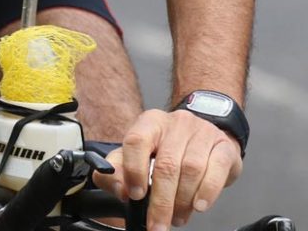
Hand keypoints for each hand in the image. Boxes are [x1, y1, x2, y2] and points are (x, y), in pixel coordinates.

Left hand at [93, 108, 242, 228]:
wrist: (203, 135)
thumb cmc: (167, 148)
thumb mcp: (139, 153)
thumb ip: (120, 170)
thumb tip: (119, 189)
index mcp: (150, 122)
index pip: (136, 140)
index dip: (134, 170)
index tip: (135, 195)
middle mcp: (176, 123)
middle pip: (166, 164)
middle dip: (160, 202)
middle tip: (157, 225)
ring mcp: (202, 132)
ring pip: (191, 169)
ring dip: (183, 201)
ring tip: (177, 217)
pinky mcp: (223, 146)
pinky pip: (216, 170)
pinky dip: (207, 192)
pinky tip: (199, 205)